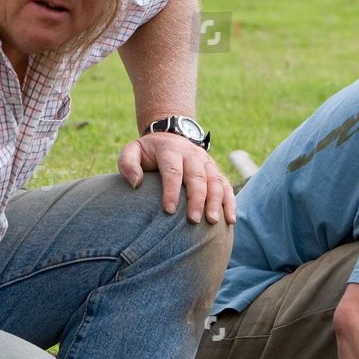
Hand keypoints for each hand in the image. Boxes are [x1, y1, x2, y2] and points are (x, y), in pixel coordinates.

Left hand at [119, 132, 236, 224]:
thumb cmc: (148, 152)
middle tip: (193, 220)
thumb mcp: (132, 151)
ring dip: (216, 201)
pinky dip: (230, 202)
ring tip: (213, 221)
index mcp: (171, 150)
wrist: (172, 136)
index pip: (173, 170)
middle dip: (197, 199)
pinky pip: (226, 186)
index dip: (171, 190)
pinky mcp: (216, 171)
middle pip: (197, 177)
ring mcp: (207, 163)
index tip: (169, 210)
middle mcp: (192, 155)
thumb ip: (128, 164)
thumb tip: (136, 183)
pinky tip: (230, 220)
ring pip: (215, 181)